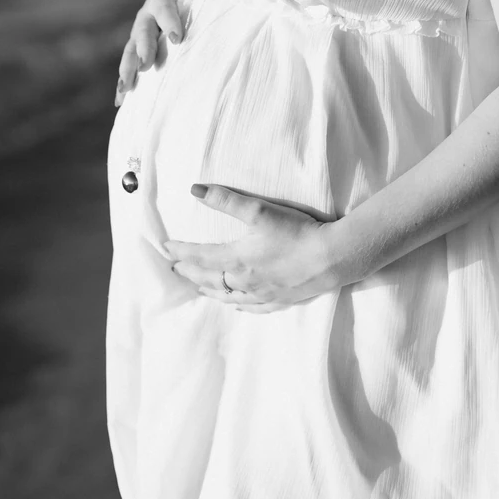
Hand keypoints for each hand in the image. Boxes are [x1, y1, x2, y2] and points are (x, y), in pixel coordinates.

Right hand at [115, 0, 217, 106]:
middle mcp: (148, 15)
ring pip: (131, 50)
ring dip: (128, 69)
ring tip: (125, 89)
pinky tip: (120, 100)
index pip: (163, 7)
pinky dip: (125, 81)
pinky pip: (131, 63)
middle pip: (142, 32)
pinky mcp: (142, 46)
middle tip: (146, 66)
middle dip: (143, 49)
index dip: (169, 22)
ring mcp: (143, 32)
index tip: (177, 39)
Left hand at [164, 183, 341, 312]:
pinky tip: (237, 306)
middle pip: (210, 279)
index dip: (181, 252)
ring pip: (228, 296)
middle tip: (175, 269)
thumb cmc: (297, 231)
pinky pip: (254, 307)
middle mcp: (245, 281)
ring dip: (210, 290)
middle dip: (190, 272)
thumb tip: (194, 190)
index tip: (167, 248)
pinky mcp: (281, 300)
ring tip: (198, 288)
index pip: (199, 257)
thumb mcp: (259, 211)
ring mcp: (263, 294)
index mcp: (237, 259)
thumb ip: (225, 200)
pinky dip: (240, 305)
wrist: (332, 257)